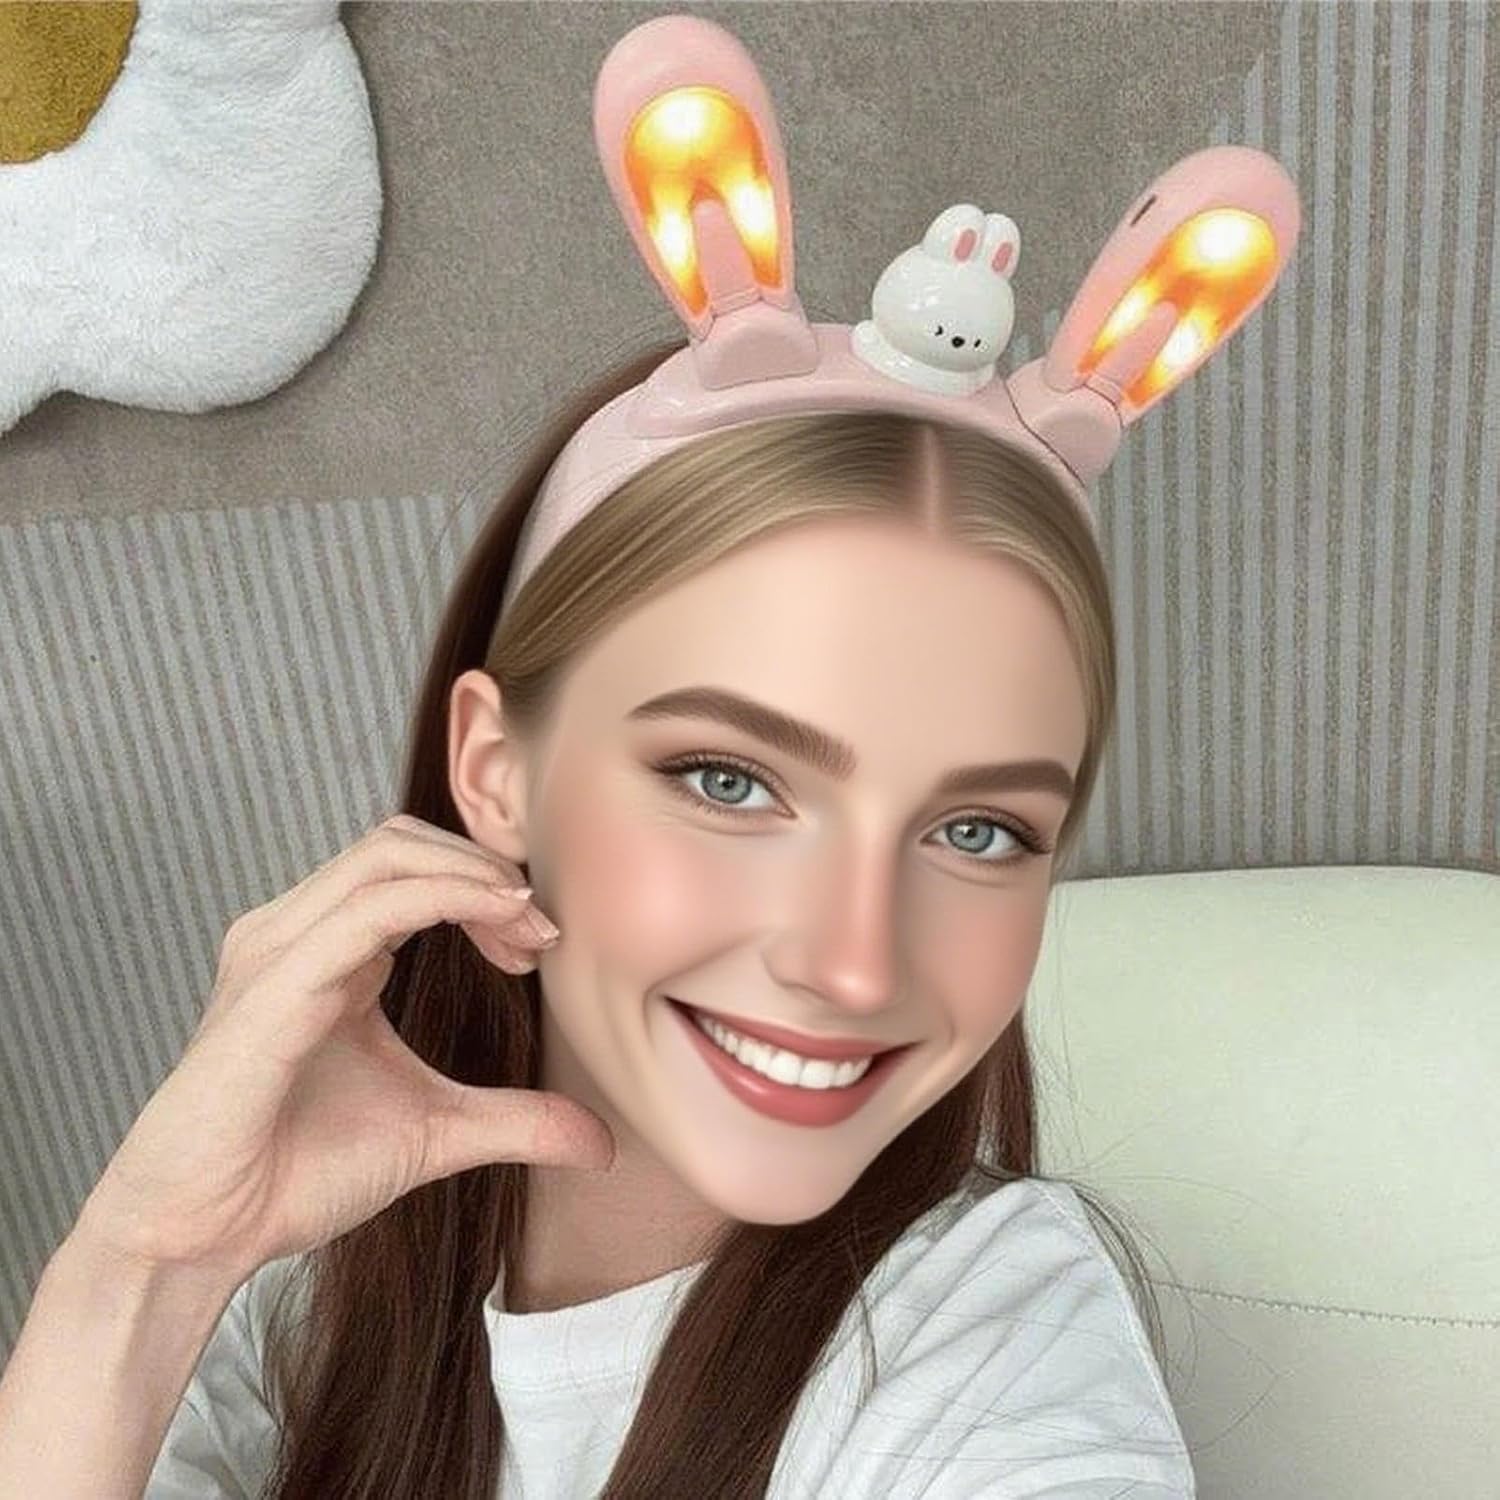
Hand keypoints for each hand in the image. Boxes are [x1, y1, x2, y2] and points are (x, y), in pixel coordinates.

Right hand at [73, 815, 611, 1281]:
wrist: (203, 1236)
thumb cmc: (296, 1173)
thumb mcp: (436, 1133)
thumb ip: (517, 1120)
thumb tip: (603, 1144)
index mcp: (326, 950)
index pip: (413, 870)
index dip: (486, 888)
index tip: (540, 944)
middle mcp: (295, 934)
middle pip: (402, 843)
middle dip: (485, 870)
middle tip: (540, 932)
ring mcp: (276, 952)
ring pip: (387, 856)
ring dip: (474, 877)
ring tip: (528, 927)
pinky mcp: (271, 986)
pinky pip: (368, 911)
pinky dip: (445, 898)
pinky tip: (495, 924)